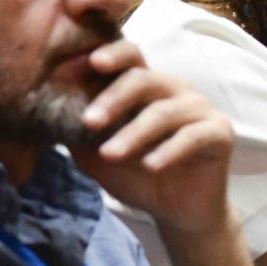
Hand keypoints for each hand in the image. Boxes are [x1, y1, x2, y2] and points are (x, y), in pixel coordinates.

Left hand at [70, 41, 234, 235]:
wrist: (176, 210)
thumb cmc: (137, 174)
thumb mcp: (98, 152)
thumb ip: (79, 129)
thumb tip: (46, 109)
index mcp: (146, 85)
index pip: (130, 56)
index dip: (113, 54)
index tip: (90, 63)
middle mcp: (174, 88)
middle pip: (144, 79)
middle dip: (113, 99)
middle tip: (88, 121)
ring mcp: (200, 108)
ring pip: (163, 112)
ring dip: (134, 133)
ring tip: (111, 154)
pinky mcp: (220, 132)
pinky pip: (192, 136)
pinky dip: (169, 151)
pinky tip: (151, 165)